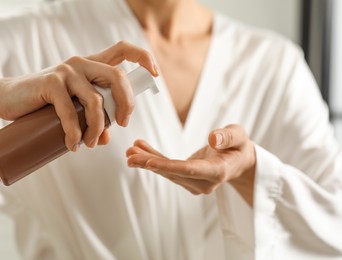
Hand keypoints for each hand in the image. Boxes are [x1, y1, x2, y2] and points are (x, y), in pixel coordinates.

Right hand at [0, 41, 157, 150]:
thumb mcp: (74, 110)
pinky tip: (73, 145)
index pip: (122, 51)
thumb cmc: (45, 104)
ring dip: (98, 129)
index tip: (154, 74)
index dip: (143, 58)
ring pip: (96, 101)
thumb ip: (92, 118)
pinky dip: (75, 133)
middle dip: (126, 105)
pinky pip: (71, 112)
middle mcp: (82, 63)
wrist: (6, 99)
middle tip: (121, 126)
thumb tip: (107, 139)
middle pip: (118, 78)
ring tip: (91, 145)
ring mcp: (66, 71)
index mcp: (91, 65)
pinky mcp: (50, 83)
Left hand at [126, 125, 255, 205]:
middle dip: (150, 163)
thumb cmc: (239, 146)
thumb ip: (228, 137)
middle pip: (173, 173)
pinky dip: (154, 160)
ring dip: (148, 161)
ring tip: (131, 151)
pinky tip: (141, 150)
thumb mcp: (240, 136)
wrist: (239, 161)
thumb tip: (213, 139)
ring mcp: (195, 183)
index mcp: (217, 171)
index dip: (167, 167)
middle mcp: (204, 182)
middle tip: (130, 154)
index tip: (148, 163)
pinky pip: (168, 169)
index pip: (189, 170)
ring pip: (167, 172)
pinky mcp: (188, 178)